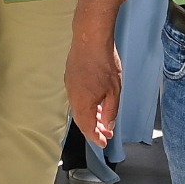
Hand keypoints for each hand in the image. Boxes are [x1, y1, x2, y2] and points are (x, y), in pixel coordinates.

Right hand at [64, 27, 120, 148]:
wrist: (90, 40)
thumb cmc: (104, 63)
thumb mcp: (114, 91)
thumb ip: (111, 111)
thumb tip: (108, 125)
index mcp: (83, 104)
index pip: (87, 128)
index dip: (96, 138)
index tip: (104, 143)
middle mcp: (73, 97)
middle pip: (81, 120)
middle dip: (94, 128)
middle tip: (106, 132)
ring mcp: (70, 86)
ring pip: (79, 108)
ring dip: (91, 116)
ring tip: (104, 117)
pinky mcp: (70, 77)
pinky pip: (77, 98)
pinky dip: (87, 104)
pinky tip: (96, 101)